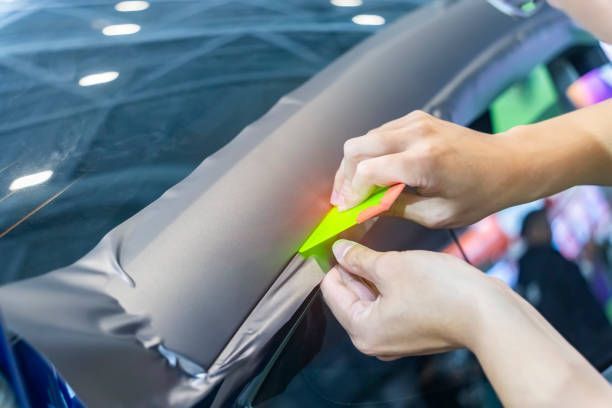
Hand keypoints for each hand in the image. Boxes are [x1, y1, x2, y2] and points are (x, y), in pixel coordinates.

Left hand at [320, 239, 498, 358]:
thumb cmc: (441, 292)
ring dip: (373, 273)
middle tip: (356, 236)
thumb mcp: (391, 266)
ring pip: (372, 297)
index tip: (337, 238)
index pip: (331, 291)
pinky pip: (392, 303)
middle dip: (353, 267)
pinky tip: (398, 263)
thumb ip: (359, 258)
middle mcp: (375, 340)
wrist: (491, 314)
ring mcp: (396, 337)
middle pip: (350, 295)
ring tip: (378, 247)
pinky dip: (391, 284)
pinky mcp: (415, 330)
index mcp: (362, 330)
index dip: (333, 262)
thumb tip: (338, 250)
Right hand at [330, 111, 519, 227]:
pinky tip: (375, 172)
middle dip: (345, 176)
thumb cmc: (480, 194)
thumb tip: (365, 209)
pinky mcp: (417, 118)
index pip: (367, 172)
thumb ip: (397, 208)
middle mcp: (416, 135)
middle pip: (356, 148)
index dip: (351, 193)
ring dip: (355, 163)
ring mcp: (416, 122)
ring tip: (357, 188)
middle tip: (344, 199)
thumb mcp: (438, 214)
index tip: (346, 210)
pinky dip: (371, 152)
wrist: (508, 163)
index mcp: (423, 161)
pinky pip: (379, 133)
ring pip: (364, 139)